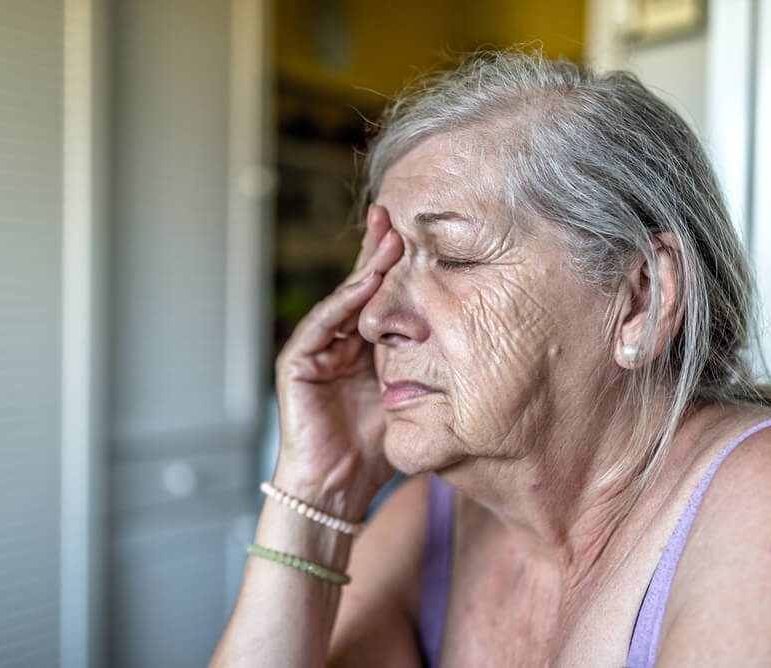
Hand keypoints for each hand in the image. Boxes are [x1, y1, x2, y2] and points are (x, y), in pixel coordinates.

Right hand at [272, 204, 403, 519]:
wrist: (335, 489)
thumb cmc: (373, 451)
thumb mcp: (409, 399)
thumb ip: (425, 370)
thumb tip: (476, 344)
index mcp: (362, 348)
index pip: (380, 298)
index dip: (395, 267)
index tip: (421, 233)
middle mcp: (336, 342)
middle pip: (358, 288)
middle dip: (376, 251)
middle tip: (396, 214)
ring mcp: (314, 349)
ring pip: (342, 300)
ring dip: (364, 268)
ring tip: (387, 238)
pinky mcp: (295, 362)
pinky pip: (322, 325)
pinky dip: (344, 303)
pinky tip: (366, 282)